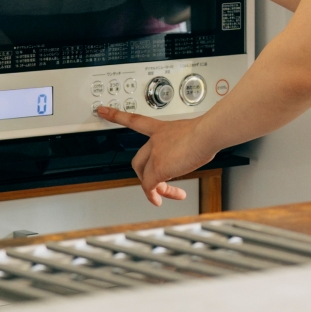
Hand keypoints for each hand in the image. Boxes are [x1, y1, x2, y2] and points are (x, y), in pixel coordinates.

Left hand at [95, 105, 213, 206]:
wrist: (208, 133)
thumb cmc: (207, 131)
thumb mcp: (195, 132)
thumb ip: (189, 143)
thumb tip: (199, 151)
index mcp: (162, 129)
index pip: (134, 120)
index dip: (116, 116)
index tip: (102, 111)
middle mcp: (154, 140)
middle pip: (139, 160)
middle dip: (145, 174)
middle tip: (157, 182)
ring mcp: (155, 154)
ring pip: (146, 176)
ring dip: (156, 188)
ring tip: (164, 196)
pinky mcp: (158, 168)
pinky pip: (151, 186)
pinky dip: (154, 195)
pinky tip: (160, 200)